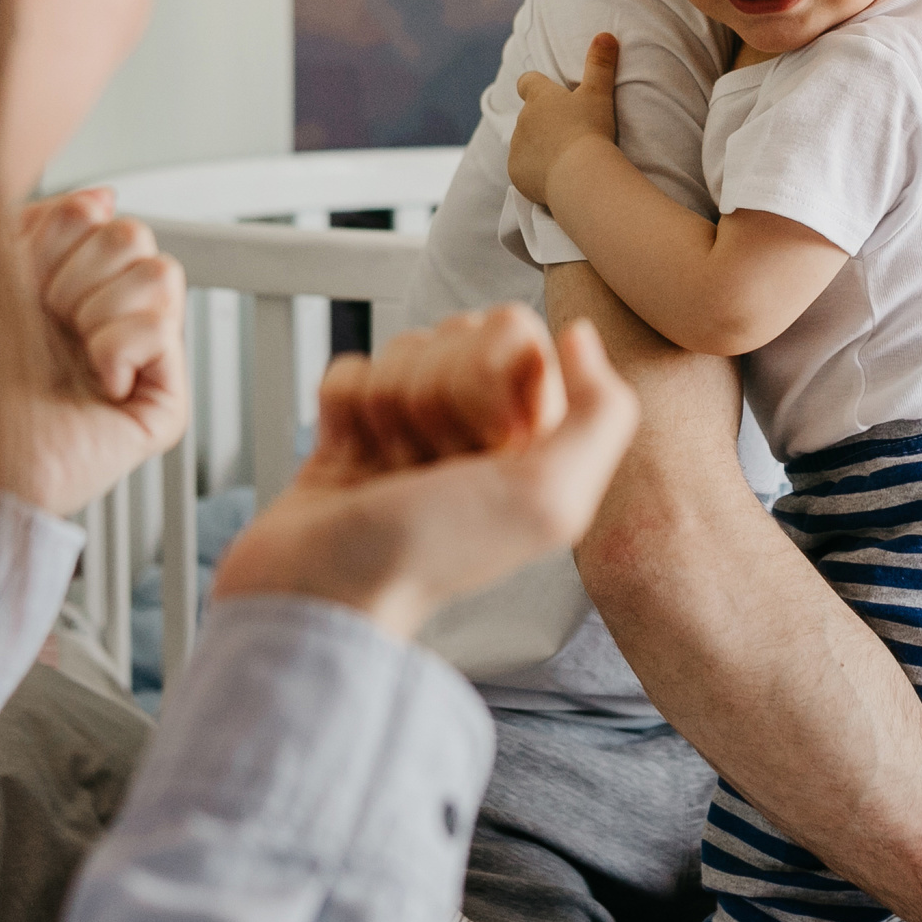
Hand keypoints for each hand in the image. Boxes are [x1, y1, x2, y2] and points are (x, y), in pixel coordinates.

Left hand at [16, 188, 190, 514]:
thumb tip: (104, 197)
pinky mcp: (161, 403)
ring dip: (100, 311)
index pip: (96, 214)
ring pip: (161, 276)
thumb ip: (38, 222)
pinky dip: (120, 349)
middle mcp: (104, 317)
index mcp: (63, 285)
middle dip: (77, 274)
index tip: (21, 282)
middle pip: (134, 236)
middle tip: (48, 320)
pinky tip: (98, 378)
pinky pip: (166, 331)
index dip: (54, 239)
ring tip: (74, 353)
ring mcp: (137, 359)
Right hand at [214, 305, 638, 638]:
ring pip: (401, 349)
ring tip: (393, 470)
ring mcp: (417, 426)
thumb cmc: (432, 554)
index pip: (511, 330)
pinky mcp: (357, 429)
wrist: (322, 590)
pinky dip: (345, 409)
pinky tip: (355, 458)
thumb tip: (581, 334)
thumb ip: (600, 414)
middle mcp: (484, 428)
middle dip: (432, 395)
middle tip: (430, 463)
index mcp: (537, 436)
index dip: (484, 376)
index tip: (481, 443)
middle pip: (453, 332)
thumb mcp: (549, 499)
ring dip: (388, 408)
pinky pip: (351, 370)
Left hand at [509, 31, 619, 207]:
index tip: (548, 94)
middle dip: (543, 123)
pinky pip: (522, 169)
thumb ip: (601, 63)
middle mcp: (522, 119)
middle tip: (570, 134)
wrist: (580, 175)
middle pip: (529, 116)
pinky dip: (535, 172)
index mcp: (539, 97)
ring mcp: (517, 146)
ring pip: (525, 143)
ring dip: (539, 147)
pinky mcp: (515, 172)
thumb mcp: (599, 93)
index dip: (535, 86)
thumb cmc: (591, 130)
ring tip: (565, 159)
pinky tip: (555, 177)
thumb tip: (606, 34)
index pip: (527, 82)